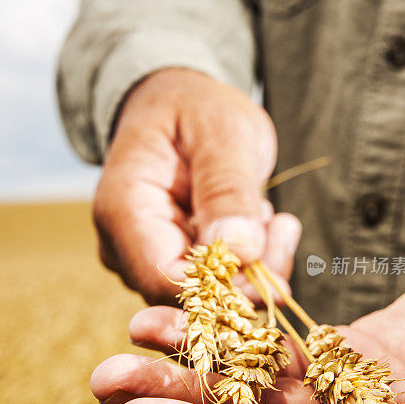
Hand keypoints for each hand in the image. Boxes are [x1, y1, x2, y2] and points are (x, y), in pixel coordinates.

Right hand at [92, 68, 300, 303]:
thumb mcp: (221, 132)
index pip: (163, 280)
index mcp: (123, 210)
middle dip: (245, 276)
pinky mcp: (169, 265)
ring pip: (205, 297)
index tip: (269, 252)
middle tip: (282, 227)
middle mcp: (123, 246)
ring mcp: (143, 260)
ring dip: (252, 266)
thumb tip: (238, 251)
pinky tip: (263, 223)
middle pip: (185, 297)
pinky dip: (247, 262)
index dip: (220, 286)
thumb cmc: (195, 109)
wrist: (178, 105)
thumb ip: (228, 191)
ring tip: (272, 215)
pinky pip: (213, 286)